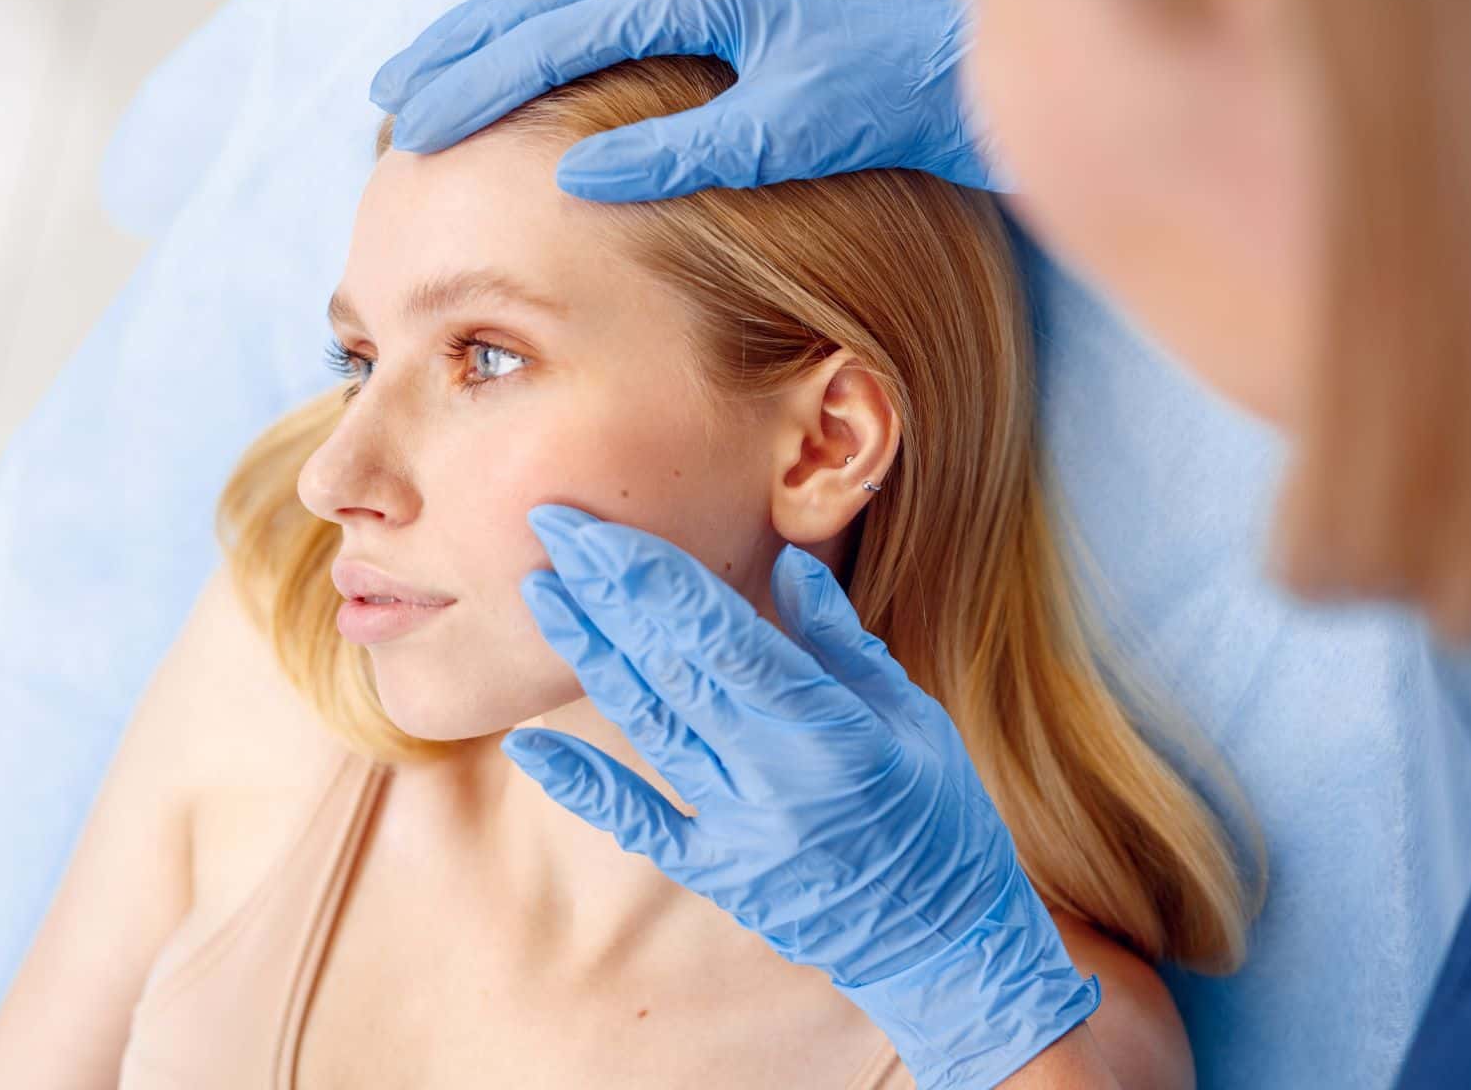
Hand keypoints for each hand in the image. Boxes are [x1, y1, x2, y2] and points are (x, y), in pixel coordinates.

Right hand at [369, 0, 1011, 200]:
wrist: (961, 59)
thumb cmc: (888, 94)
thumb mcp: (785, 132)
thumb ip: (680, 151)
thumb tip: (575, 176)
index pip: (554, 33)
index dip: (477, 80)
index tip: (416, 124)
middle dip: (462, 46)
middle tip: (393, 96)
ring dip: (497, 29)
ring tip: (434, 69)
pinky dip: (552, 24)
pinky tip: (528, 53)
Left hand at [505, 504, 1097, 1087]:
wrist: (943, 944)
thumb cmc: (942, 816)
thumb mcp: (915, 716)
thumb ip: (843, 643)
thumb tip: (788, 565)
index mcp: (834, 731)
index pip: (725, 636)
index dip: (655, 577)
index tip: (603, 528)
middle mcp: (776, 781)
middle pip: (674, 669)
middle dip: (607, 592)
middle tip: (551, 526)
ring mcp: (739, 834)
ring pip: (649, 727)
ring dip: (590, 655)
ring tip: (543, 592)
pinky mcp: (716, 875)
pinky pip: (639, 821)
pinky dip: (582, 781)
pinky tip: (527, 741)